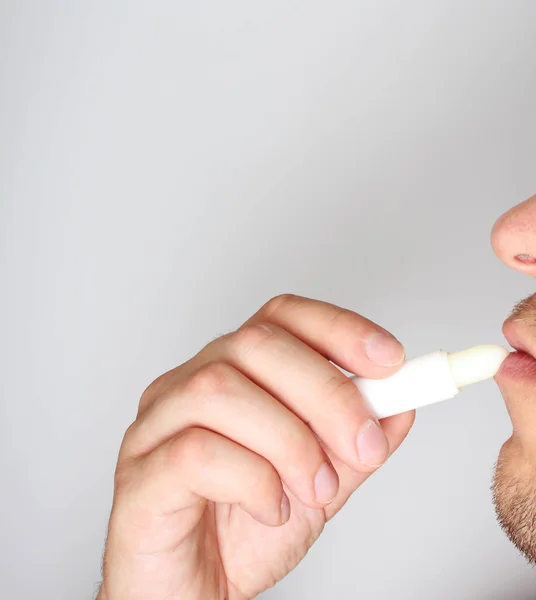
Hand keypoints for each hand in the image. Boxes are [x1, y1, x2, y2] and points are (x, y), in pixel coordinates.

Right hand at [98, 294, 414, 599]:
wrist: (191, 592)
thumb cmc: (241, 532)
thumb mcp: (319, 481)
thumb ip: (354, 441)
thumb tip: (401, 405)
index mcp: (231, 374)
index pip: (279, 317)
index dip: (337, 328)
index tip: (389, 360)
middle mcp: (188, 385)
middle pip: (255, 343)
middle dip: (326, 392)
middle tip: (362, 443)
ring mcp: (156, 426)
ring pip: (220, 389)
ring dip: (290, 442)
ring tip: (314, 489)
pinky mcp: (140, 474)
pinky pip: (195, 452)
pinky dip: (254, 481)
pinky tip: (271, 508)